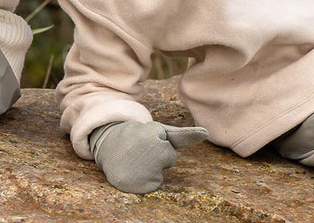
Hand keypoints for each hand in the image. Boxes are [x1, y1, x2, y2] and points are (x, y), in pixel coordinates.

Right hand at [89, 120, 207, 193]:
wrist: (106, 148)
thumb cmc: (137, 137)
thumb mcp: (156, 129)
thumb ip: (182, 133)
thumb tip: (207, 133)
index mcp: (152, 132)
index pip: (177, 138)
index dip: (192, 134)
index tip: (206, 132)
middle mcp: (149, 149)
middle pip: (170, 156)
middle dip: (159, 152)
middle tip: (142, 148)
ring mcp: (145, 167)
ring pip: (163, 169)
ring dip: (153, 165)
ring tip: (137, 158)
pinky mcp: (142, 184)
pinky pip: (156, 182)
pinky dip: (147, 178)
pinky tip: (135, 170)